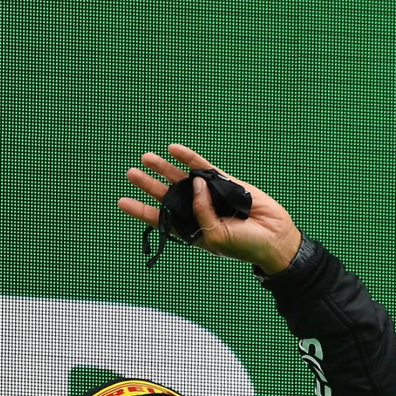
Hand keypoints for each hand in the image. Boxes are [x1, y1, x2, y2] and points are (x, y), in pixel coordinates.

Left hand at [118, 144, 301, 274]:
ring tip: (146, 158)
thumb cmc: (244, 245)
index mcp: (190, 229)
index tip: (122, 201)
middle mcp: (196, 211)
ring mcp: (210, 195)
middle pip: (166, 195)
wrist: (273, 238)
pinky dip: (189, 158)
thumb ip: (202, 212)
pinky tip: (175, 149)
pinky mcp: (225, 182)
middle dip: (148, 184)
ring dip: (164, 168)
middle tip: (131, 174)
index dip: (141, 210)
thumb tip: (195, 184)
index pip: (160, 219)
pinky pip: (204, 167)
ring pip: (181, 179)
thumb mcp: (216, 235)